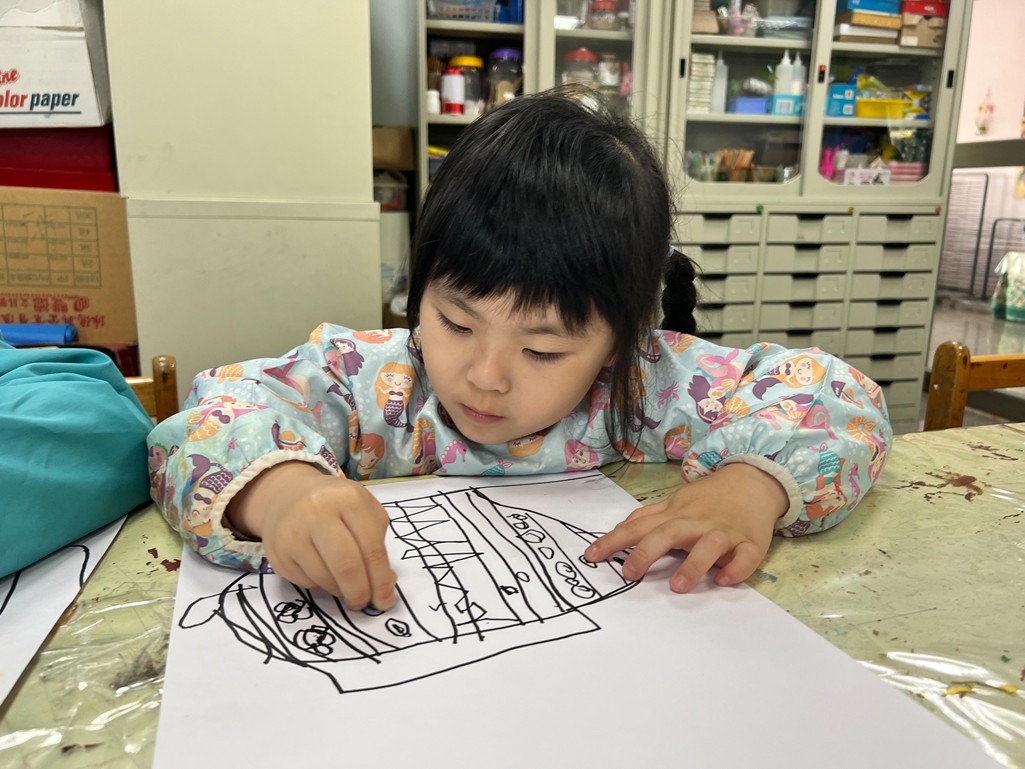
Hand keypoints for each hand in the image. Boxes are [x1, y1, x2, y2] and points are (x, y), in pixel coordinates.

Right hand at [225, 461, 396, 610]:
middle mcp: (317, 512)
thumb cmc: (336, 506)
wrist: (288, 496)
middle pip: (346, 566)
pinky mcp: (278, 553)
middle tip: (364, 602)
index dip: (381, 580)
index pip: (371, 548)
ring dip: (340, 591)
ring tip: (346, 585)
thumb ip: (377, 544)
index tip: (385, 599)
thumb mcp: (364, 511)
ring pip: (324, 578)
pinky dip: (321, 585)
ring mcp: (293, 533)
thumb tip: (384, 585)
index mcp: (348, 499)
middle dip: (360, 592)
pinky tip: (324, 572)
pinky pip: (306, 582)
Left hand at [584, 463, 786, 592]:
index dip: (613, 541)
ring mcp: (725, 533)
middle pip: (668, 533)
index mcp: (675, 515)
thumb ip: (649, 516)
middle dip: (647, 552)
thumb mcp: (676, 502)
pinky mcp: (751, 543)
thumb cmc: (709, 497)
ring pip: (709, 546)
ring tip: (676, 586)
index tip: (590, 557)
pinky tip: (724, 580)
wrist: (754, 481)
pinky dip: (736, 569)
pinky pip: (746, 557)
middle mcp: (696, 523)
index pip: (639, 527)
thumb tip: (622, 527)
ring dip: (693, 565)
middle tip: (628, 574)